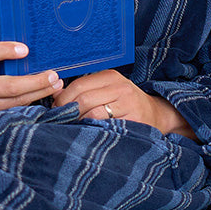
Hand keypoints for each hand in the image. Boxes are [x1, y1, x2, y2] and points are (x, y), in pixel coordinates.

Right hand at [0, 42, 63, 112]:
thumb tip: (27, 51)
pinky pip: (14, 109)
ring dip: (38, 93)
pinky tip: (42, 94)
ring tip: (55, 84)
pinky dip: (30, 101)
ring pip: (15, 101)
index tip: (25, 49)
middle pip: (9, 86)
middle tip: (53, 75)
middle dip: (35, 82)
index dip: (5, 50)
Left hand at [52, 69, 197, 139]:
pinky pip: (104, 125)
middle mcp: (120, 86)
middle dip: (67, 112)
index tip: (55, 110)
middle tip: (61, 122)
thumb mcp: (106, 91)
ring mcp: (128, 102)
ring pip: (92, 112)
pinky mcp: (134, 119)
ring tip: (73, 128)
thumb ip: (83, 91)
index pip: (77, 85)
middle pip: (82, 99)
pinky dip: (92, 129)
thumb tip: (54, 93)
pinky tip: (88, 133)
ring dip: (78, 122)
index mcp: (110, 76)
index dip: (62, 99)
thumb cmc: (124, 104)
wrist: (156, 115)